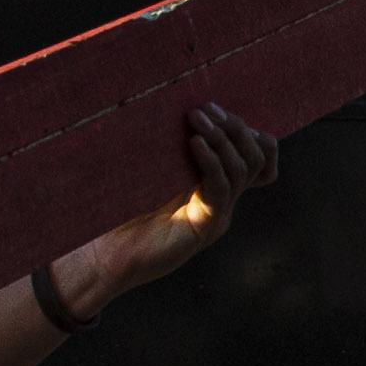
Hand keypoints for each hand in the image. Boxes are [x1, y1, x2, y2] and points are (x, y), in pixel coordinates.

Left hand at [52, 105, 280, 315]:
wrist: (105, 258)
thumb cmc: (119, 213)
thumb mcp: (151, 174)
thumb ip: (168, 151)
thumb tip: (174, 108)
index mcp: (216, 188)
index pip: (260, 155)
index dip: (245, 130)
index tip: (214, 108)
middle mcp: (223, 202)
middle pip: (256, 157)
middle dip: (234, 127)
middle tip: (205, 109)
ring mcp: (216, 216)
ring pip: (243, 169)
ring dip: (221, 138)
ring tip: (195, 119)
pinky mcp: (203, 228)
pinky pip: (221, 190)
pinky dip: (211, 162)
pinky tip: (194, 144)